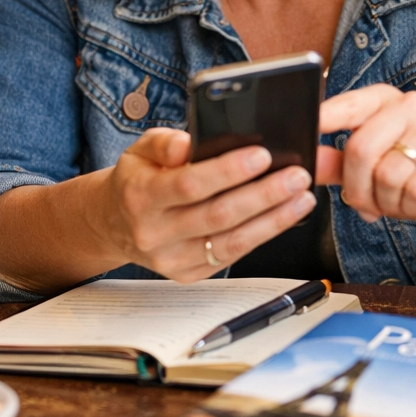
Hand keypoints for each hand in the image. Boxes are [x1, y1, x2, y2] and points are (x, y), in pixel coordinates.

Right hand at [96, 127, 317, 281]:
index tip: (262, 155)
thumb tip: (189, 143)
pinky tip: (283, 217)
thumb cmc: (137, 180)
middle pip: (217, 216)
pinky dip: (261, 235)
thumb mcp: (140, 150)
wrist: (114, 224)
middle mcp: (154, 232)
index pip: (189, 184)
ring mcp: (172, 259)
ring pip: (231, 242)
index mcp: (141, 196)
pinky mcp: (188, 274)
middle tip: (297, 176)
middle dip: (264, 195)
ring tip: (302, 198)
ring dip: (273, 220)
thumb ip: (164, 142)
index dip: (227, 171)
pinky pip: (231, 256)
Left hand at [316, 85, 415, 232]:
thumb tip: (303, 160)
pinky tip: (414, 204)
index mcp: (385, 100)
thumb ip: (335, 163)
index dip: (327, 116)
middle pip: (363, 147)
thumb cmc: (407, 178)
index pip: (350, 105)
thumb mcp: (367, 170)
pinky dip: (409, 207)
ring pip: (389, 174)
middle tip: (361, 204)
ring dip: (385, 202)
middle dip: (356, 188)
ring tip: (394, 203)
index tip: (307, 126)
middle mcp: (412, 105)